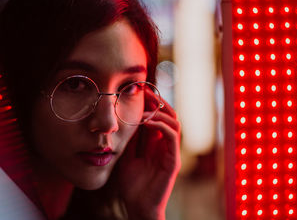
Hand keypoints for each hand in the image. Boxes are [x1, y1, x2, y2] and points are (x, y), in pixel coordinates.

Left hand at [118, 95, 180, 219]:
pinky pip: (171, 136)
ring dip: (161, 111)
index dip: (151, 102)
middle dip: (158, 101)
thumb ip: (129, 139)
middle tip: (144, 90)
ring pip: (174, 122)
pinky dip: (161, 125)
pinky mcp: (173, 160)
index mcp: (155, 142)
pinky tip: (147, 120)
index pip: (158, 116)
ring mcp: (170, 152)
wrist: (138, 207)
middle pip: (169, 115)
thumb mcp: (126, 155)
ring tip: (146, 104)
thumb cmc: (132, 184)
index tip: (139, 90)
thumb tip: (122, 119)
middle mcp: (165, 144)